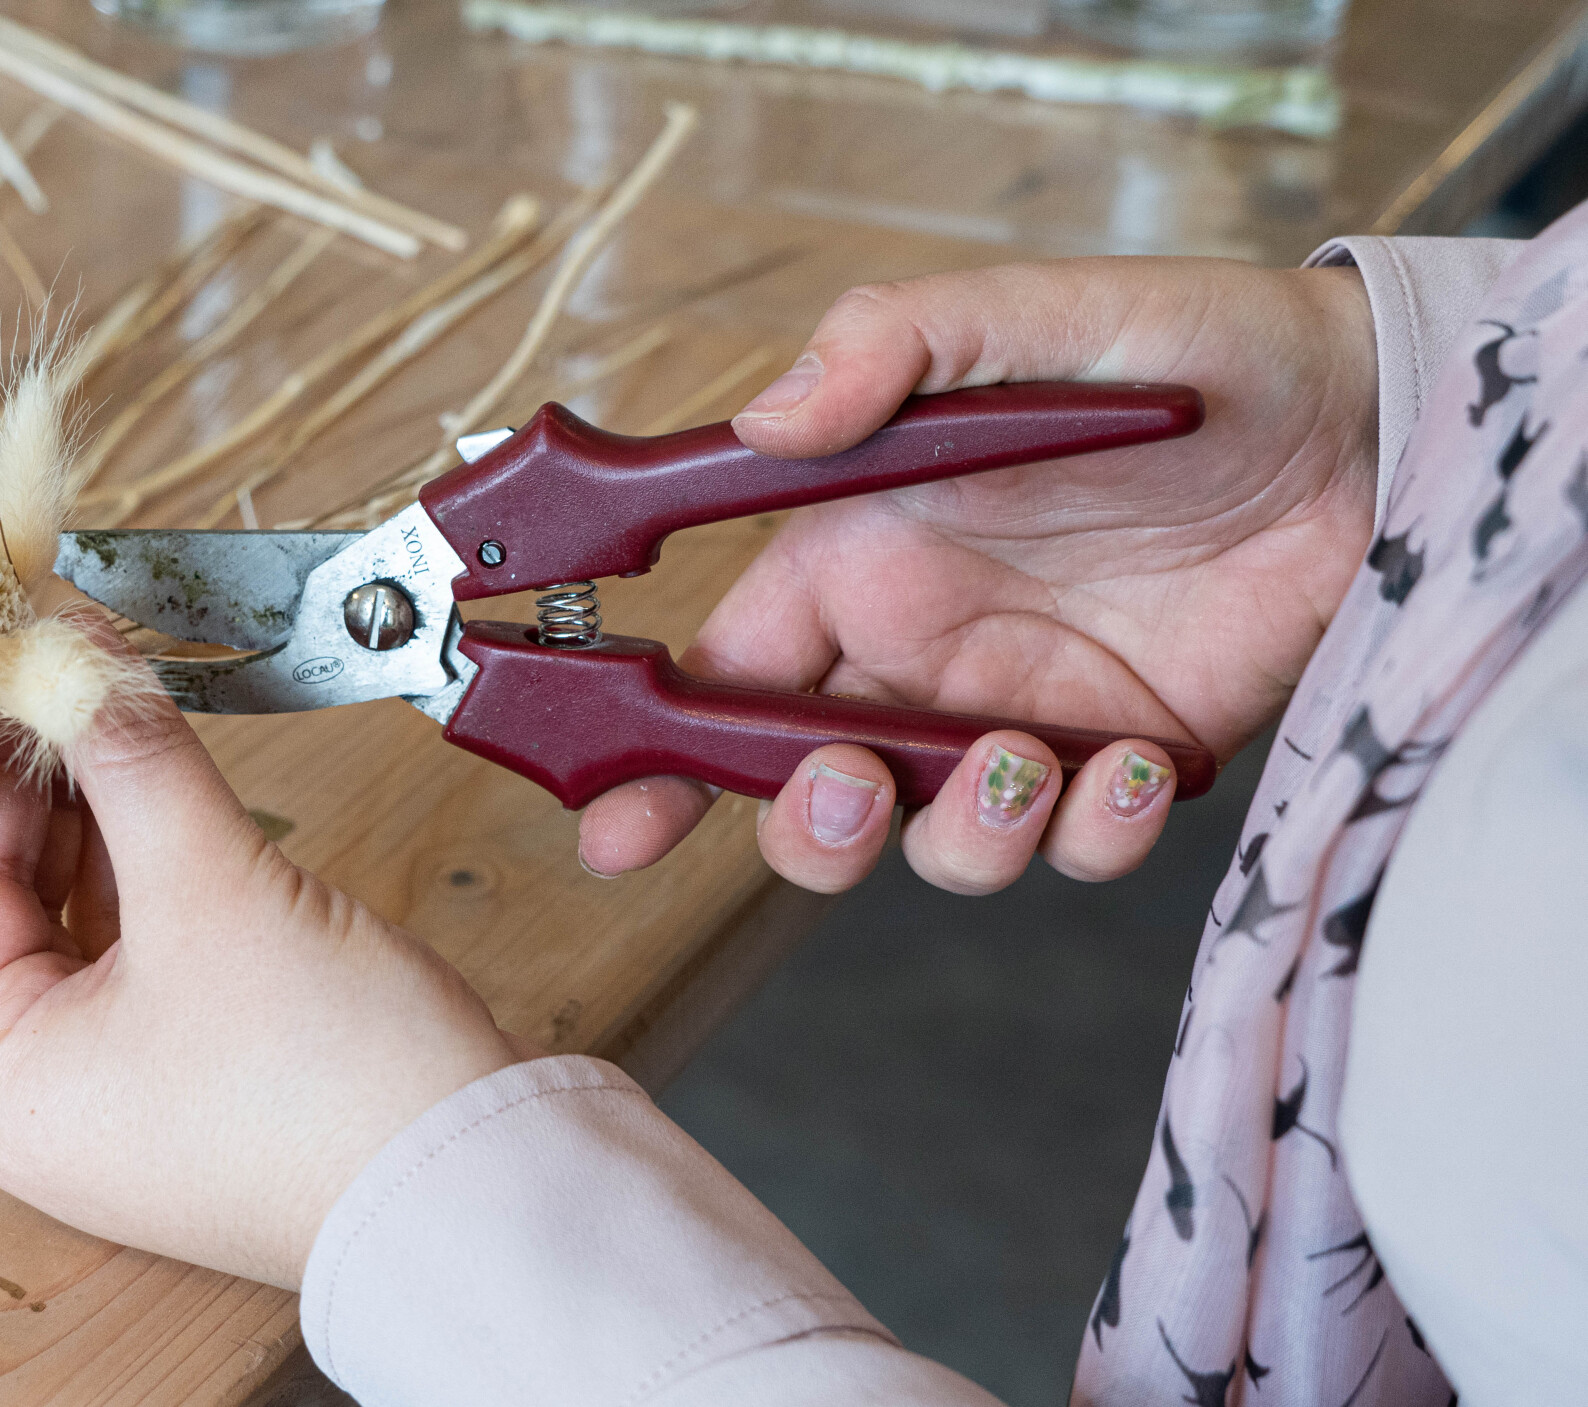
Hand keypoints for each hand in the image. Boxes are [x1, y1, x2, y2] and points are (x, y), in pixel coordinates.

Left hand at [0, 670, 518, 1288]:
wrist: (476, 1184)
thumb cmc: (333, 1081)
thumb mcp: (210, 883)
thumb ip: (131, 755)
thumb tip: (70, 655)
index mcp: (7, 1085)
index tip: (18, 671)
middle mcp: (50, 1111)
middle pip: (20, 908)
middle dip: (60, 791)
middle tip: (80, 682)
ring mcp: (130, 1109)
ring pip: (92, 930)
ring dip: (115, 829)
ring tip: (135, 729)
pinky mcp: (205, 1096)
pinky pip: (154, 966)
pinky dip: (165, 885)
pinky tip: (186, 811)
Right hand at [580, 256, 1378, 892]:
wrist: (1368, 416)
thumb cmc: (1180, 348)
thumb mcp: (1018, 319)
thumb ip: (885, 351)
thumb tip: (764, 423)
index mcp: (859, 560)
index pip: (722, 678)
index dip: (655, 760)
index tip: (614, 827)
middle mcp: (924, 653)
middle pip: (805, 795)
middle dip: (808, 826)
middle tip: (856, 783)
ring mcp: (1023, 716)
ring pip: (935, 844)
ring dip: (964, 834)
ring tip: (1029, 763)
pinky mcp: (1127, 759)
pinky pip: (1078, 847)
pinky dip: (1092, 835)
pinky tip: (1135, 766)